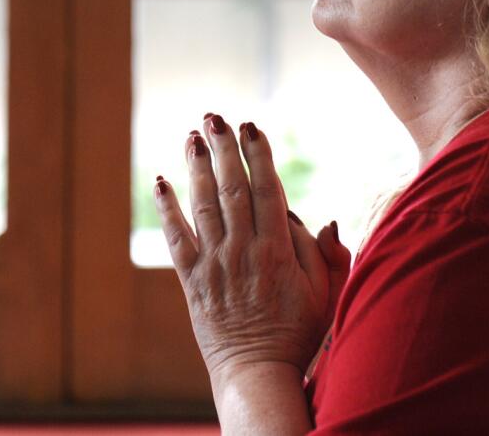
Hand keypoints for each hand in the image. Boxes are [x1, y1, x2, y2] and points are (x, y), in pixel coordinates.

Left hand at [154, 112, 335, 381]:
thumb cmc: (299, 333)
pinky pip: (175, 236)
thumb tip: (322, 217)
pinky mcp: (192, 279)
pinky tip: (161, 180)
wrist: (257, 372)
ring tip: (192, 136)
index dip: (257, 155)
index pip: (266, 190)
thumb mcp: (328, 295)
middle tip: (215, 117)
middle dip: (223, 149)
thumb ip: (327, 255)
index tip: (250, 126)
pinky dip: (166, 206)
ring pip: (202, 205)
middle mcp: (242, 252)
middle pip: (230, 189)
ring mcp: (214, 264)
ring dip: (196, 167)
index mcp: (277, 252)